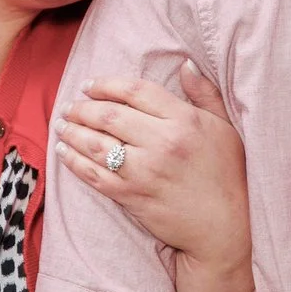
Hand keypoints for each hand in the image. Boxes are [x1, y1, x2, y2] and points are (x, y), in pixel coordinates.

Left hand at [59, 61, 250, 274]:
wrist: (225, 228)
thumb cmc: (229, 175)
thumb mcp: (226, 127)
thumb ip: (204, 93)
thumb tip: (185, 63)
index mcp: (184, 120)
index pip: (135, 92)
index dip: (107, 85)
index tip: (90, 85)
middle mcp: (162, 143)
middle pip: (109, 116)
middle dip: (83, 108)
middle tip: (70, 106)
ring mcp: (144, 171)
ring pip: (96, 144)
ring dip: (72, 132)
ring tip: (62, 125)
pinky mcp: (132, 196)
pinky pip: (94, 175)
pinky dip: (73, 162)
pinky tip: (63, 152)